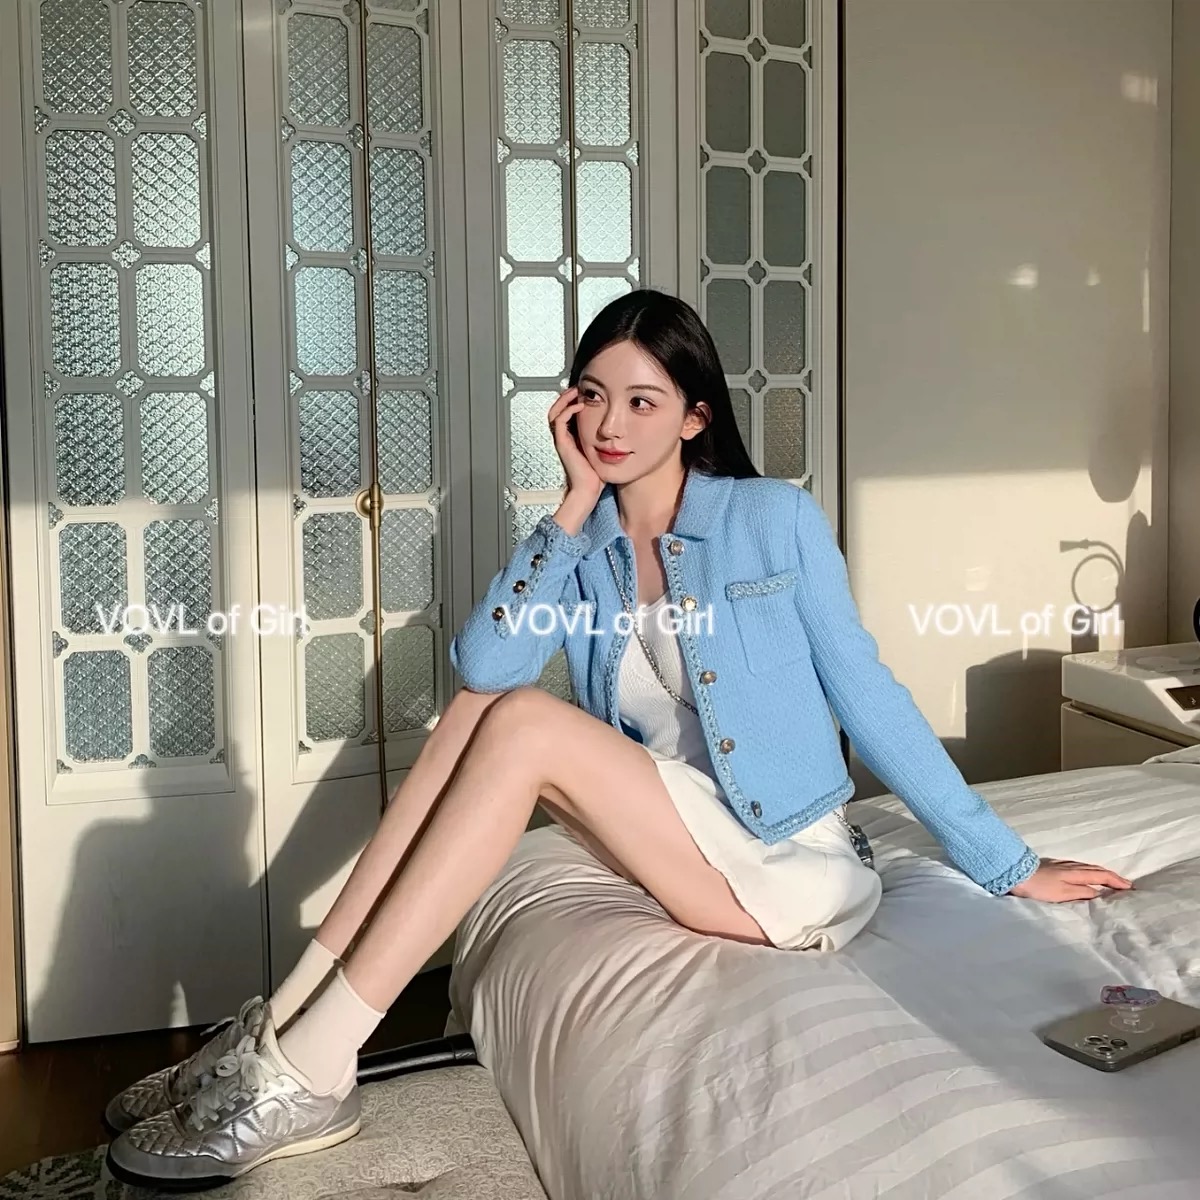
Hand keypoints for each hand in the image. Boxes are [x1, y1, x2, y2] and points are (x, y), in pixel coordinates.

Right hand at [548, 387, 603, 502]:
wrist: (589, 489)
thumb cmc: (596, 473)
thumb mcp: (602, 449)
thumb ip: (604, 438)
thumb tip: (616, 427)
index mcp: (572, 437)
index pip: (565, 413)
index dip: (572, 401)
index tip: (584, 392)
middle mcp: (564, 437)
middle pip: (557, 409)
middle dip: (566, 396)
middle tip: (578, 387)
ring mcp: (561, 439)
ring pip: (555, 412)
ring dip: (565, 399)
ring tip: (577, 391)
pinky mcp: (562, 442)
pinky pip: (560, 420)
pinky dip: (569, 410)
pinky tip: (581, 406)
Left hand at [1008, 857, 1133, 901]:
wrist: (1016, 874)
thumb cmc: (1039, 887)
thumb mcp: (1063, 894)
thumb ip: (1082, 893)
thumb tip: (1099, 893)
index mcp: (1077, 873)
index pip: (1102, 876)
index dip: (1116, 881)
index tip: (1130, 888)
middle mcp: (1072, 866)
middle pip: (1097, 869)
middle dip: (1112, 876)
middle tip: (1125, 884)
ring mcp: (1063, 865)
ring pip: (1088, 867)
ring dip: (1102, 873)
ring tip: (1111, 881)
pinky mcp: (1055, 866)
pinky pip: (1079, 868)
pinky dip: (1090, 872)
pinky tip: (1087, 876)